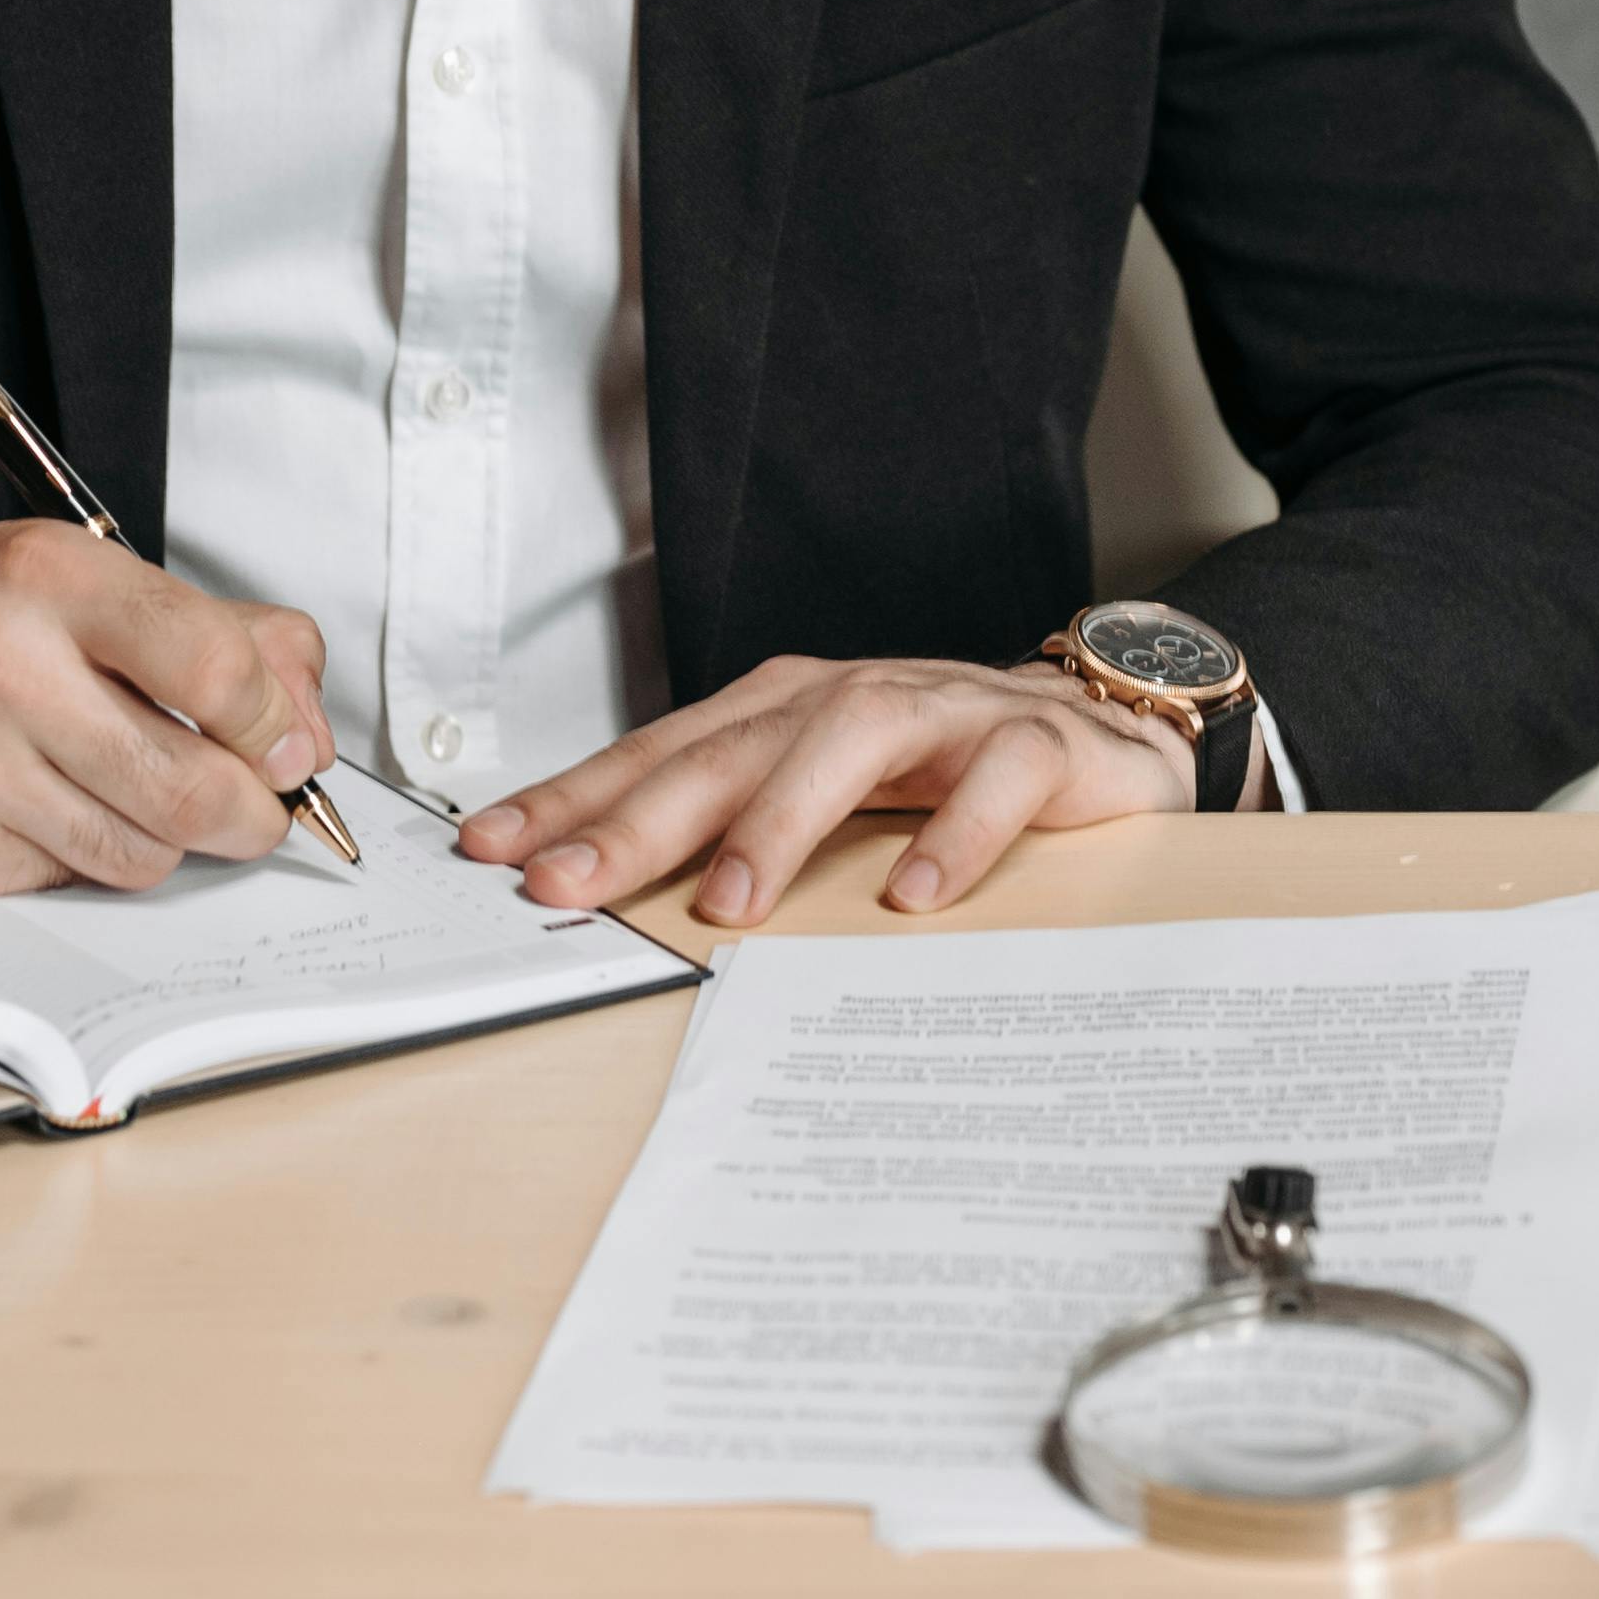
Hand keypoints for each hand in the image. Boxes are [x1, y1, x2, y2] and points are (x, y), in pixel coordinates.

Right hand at [0, 520, 335, 894]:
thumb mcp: (73, 575)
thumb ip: (213, 631)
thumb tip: (308, 722)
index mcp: (49, 576)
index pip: (217, 665)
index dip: (277, 723)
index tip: (287, 746)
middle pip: (193, 786)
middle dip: (249, 814)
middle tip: (251, 809)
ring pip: (140, 854)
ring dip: (161, 839)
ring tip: (126, 793)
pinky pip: (63, 882)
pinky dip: (76, 858)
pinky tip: (38, 808)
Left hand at [458, 655, 1196, 928]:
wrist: (1104, 728)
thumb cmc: (943, 772)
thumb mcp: (825, 798)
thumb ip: (732, 830)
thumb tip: (601, 888)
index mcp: (784, 709)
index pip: (660, 751)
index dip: (574, 798)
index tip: (494, 851)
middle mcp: (851, 697)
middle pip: (731, 746)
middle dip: (642, 815)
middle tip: (571, 883)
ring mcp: (946, 710)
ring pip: (850, 740)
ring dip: (782, 818)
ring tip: (731, 901)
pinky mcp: (1036, 742)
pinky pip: (993, 780)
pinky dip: (952, 834)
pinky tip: (912, 897)